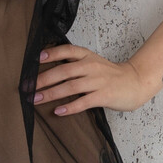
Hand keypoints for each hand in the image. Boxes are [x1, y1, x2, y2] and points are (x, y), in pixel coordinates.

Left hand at [32, 43, 158, 114]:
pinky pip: (84, 102)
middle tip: (27, 87)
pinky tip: (58, 111)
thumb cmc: (110, 75)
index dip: (51, 53)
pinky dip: (70, 107)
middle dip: (43, 79)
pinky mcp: (104, 96)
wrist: (135, 82)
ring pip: (71, 86)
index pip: (67, 51)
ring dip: (51, 94)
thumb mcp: (92, 63)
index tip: (35, 59)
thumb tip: (48, 71)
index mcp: (87, 56)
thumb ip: (75, 64)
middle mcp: (91, 66)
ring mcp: (98, 81)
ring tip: (36, 99)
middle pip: (64, 71)